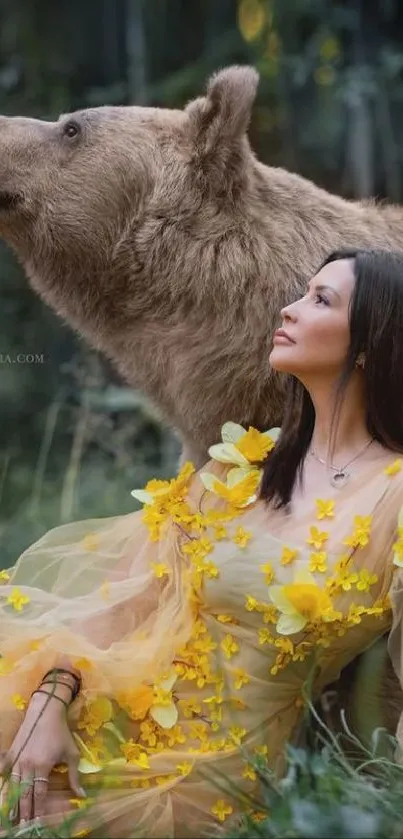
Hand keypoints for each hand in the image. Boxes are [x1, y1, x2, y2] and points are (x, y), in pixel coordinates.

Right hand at [0, 690, 85, 825]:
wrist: (45, 710)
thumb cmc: (61, 732)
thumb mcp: (72, 753)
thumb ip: (75, 776)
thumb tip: (82, 795)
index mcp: (43, 766)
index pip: (39, 794)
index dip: (38, 809)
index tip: (37, 821)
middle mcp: (27, 765)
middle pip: (24, 793)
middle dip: (23, 811)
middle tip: (22, 826)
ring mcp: (17, 759)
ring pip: (13, 785)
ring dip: (13, 801)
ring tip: (12, 816)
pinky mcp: (11, 753)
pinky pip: (5, 770)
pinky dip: (4, 781)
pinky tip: (4, 792)